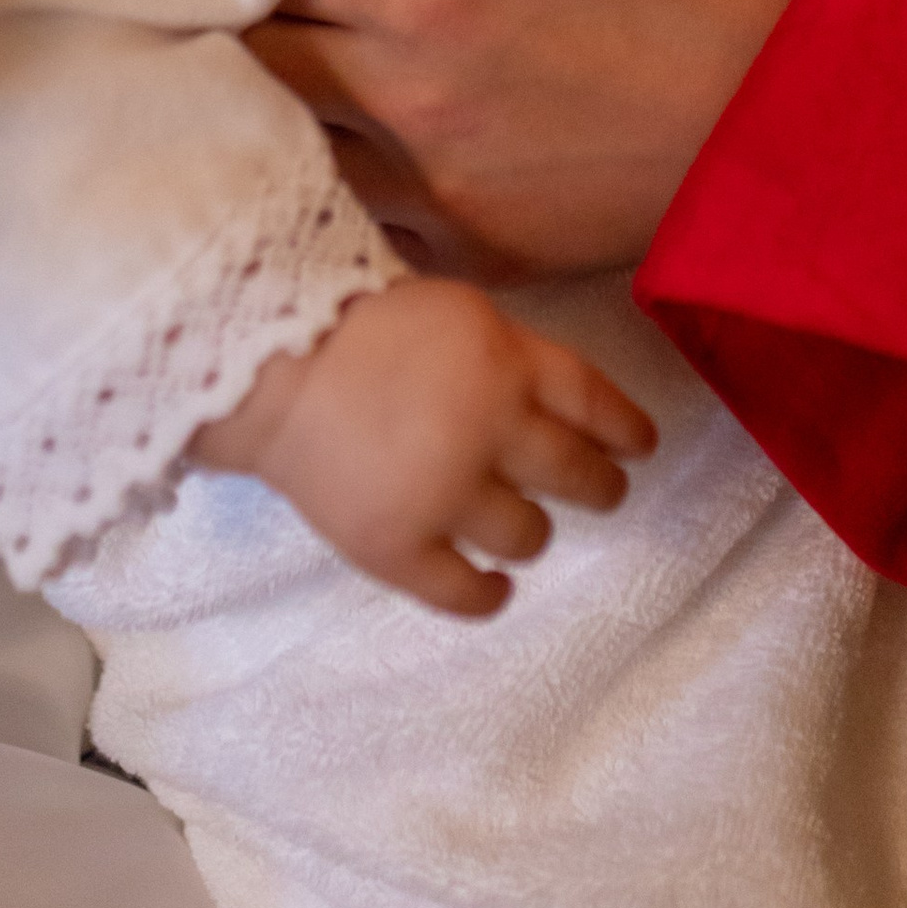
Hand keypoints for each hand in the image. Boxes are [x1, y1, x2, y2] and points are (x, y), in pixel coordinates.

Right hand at [190, 276, 655, 617]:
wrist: (264, 365)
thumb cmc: (353, 321)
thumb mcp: (453, 311)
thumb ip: (505, 354)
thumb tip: (549, 398)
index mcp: (507, 362)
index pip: (594, 401)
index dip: (625, 428)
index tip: (642, 447)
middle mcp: (493, 431)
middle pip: (576, 473)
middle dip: (599, 486)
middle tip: (603, 491)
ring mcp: (448, 496)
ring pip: (529, 535)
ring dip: (533, 532)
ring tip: (525, 528)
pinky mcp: (401, 549)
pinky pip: (465, 592)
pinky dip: (488, 596)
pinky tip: (495, 590)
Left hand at [248, 0, 822, 282]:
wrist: (802, 105)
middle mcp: (401, 97)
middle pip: (246, 63)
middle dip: (223, 22)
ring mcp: (433, 189)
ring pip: (281, 155)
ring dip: (263, 110)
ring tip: (266, 66)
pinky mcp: (474, 253)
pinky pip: (355, 227)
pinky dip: (329, 188)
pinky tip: (339, 151)